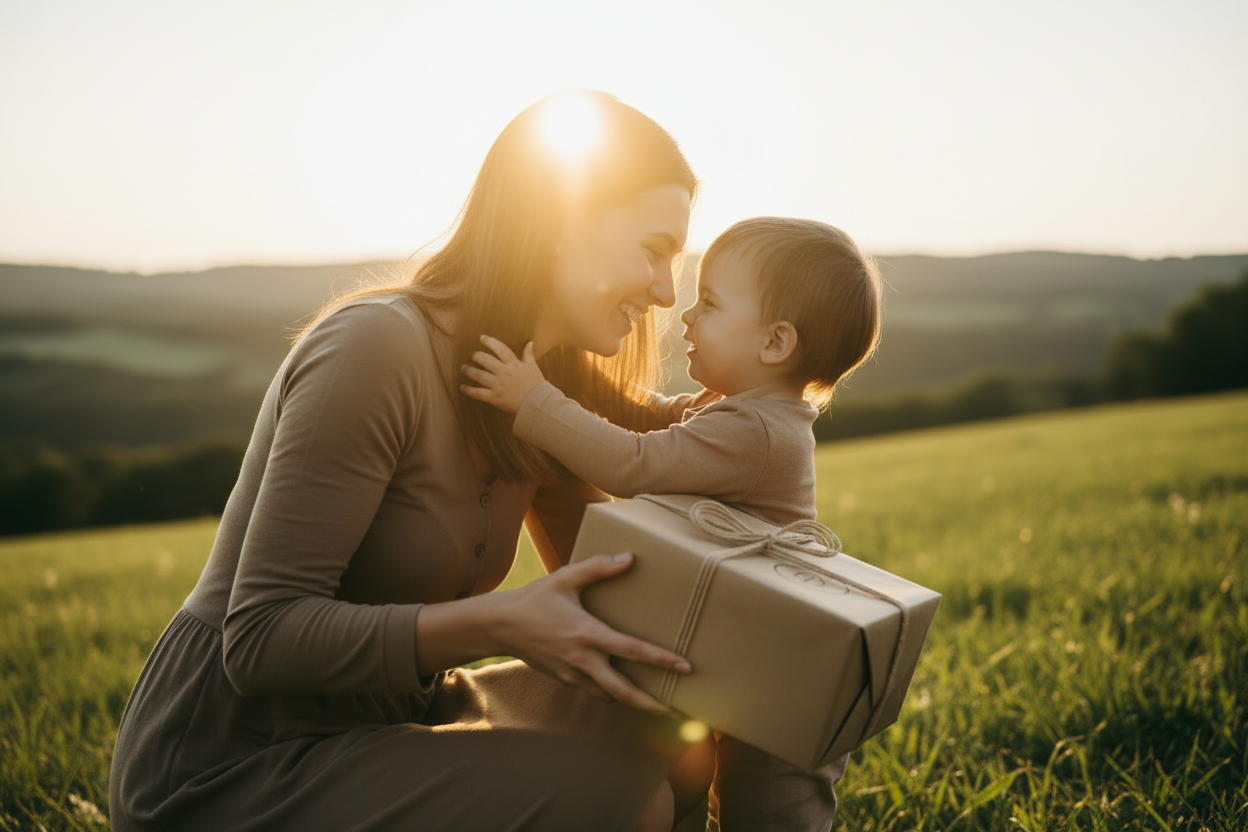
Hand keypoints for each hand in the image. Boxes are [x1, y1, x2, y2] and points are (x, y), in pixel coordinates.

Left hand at [460, 335, 544, 413]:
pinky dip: (469, 390)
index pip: (500, 349)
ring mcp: (498, 385)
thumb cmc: (536, 385)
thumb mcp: (533, 367)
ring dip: (469, 371)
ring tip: (464, 368)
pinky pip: (478, 393)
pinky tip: (462, 387)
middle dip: (477, 356)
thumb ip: (528, 355)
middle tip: (473, 356)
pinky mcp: (494, 398)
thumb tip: (530, 343)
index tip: (481, 338)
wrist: (537, 403)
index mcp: (513, 365)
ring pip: (479, 375)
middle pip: (486, 361)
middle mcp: (504, 373)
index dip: (490, 342)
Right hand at [492, 552, 691, 714]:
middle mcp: (582, 659)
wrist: (500, 626)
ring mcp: (572, 673)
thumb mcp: (565, 578)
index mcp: (587, 633)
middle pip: (623, 690)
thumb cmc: (534, 599)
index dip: (661, 660)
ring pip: (609, 696)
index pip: (632, 650)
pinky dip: (612, 693)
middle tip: (676, 710)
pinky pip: (594, 690)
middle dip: (651, 704)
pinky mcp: (564, 679)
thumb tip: (629, 558)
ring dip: (632, 701)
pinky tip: (623, 688)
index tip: (685, 667)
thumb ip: (598, 567)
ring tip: (657, 703)